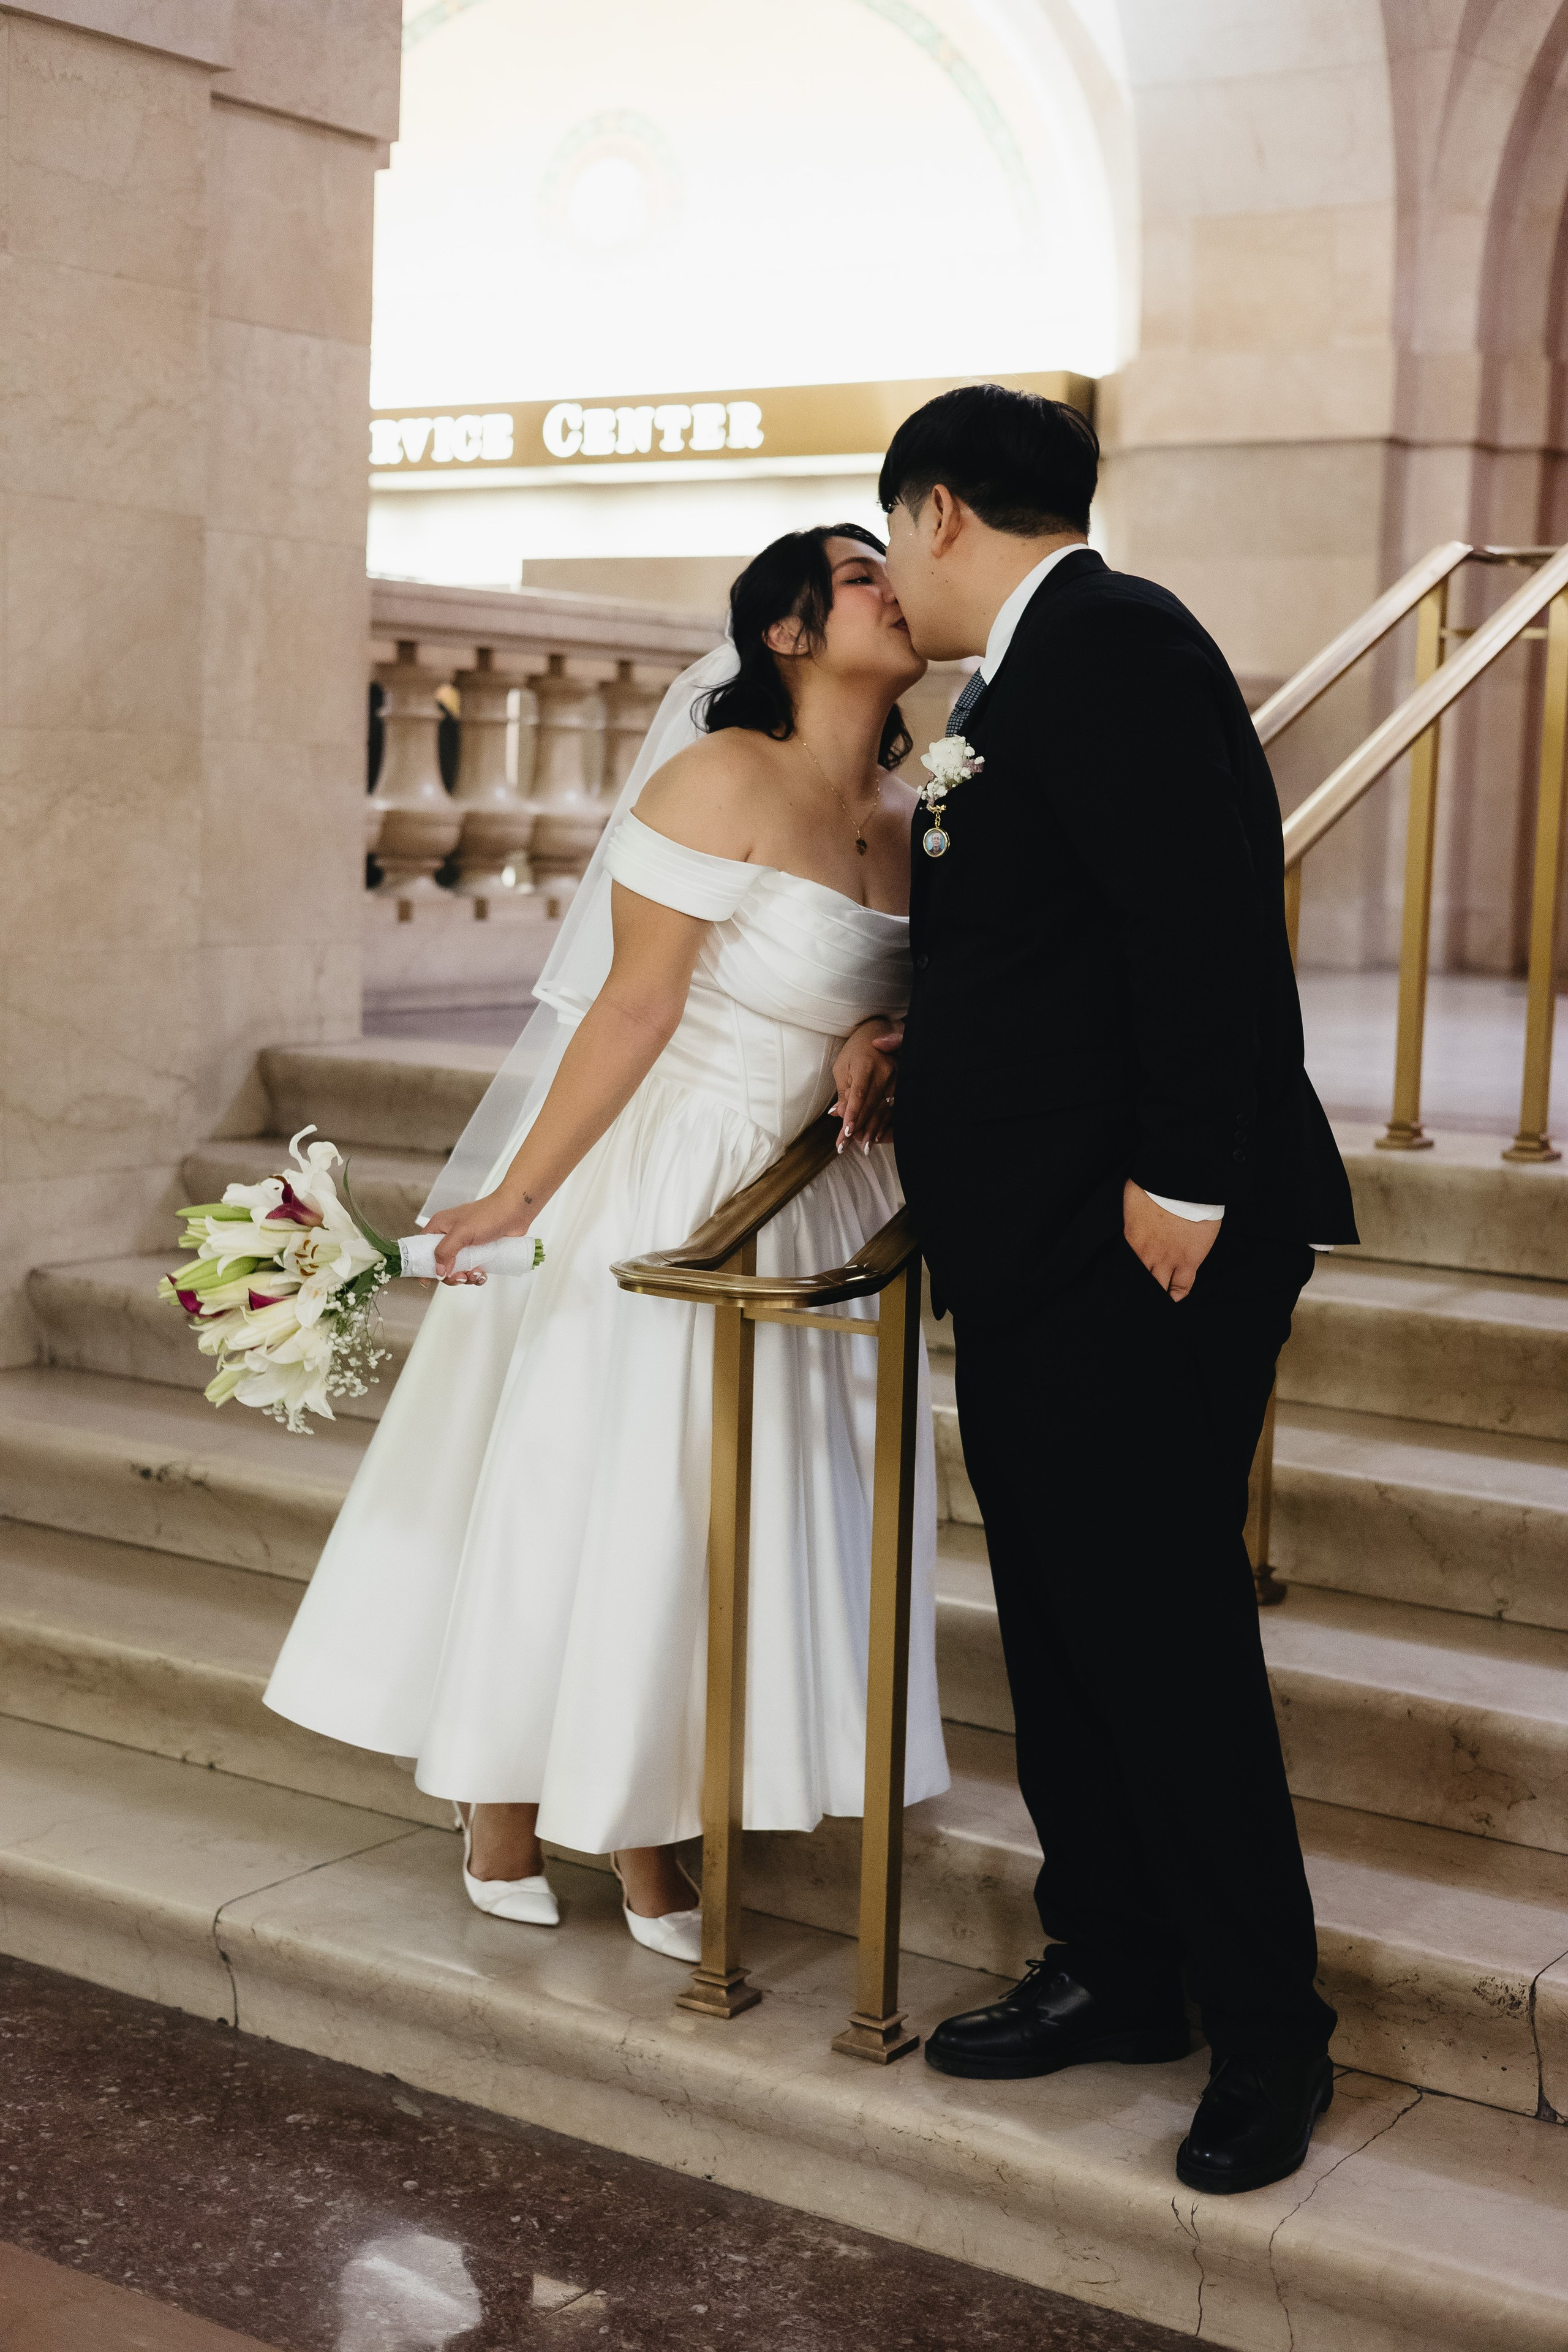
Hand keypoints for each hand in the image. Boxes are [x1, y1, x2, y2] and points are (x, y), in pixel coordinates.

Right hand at [424, 1188, 532, 1284]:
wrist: (515, 1211)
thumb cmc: (489, 1214)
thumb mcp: (462, 1233)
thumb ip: (446, 1252)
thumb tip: (438, 1271)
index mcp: (439, 1227)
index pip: (422, 1248)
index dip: (423, 1265)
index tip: (429, 1280)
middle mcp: (450, 1236)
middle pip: (440, 1264)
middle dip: (450, 1275)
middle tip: (461, 1276)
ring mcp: (465, 1245)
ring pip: (457, 1269)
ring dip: (465, 1277)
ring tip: (476, 1274)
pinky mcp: (479, 1251)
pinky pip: (472, 1269)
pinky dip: (476, 1275)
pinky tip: (483, 1274)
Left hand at [831, 1018, 899, 1152]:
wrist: (877, 1034)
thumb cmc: (855, 1051)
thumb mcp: (842, 1067)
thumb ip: (843, 1091)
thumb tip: (839, 1114)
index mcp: (867, 1066)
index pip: (859, 1095)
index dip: (853, 1115)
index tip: (846, 1133)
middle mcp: (885, 1073)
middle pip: (871, 1106)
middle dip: (859, 1128)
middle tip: (846, 1146)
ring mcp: (897, 1080)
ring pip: (884, 1110)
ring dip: (872, 1130)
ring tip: (863, 1148)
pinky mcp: (902, 1086)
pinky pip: (892, 1109)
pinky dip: (883, 1125)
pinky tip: (876, 1138)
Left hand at [1122, 1180, 1219, 1303]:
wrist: (1186, 1185)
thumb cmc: (1159, 1185)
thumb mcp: (1134, 1198)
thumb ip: (1132, 1214)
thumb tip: (1132, 1214)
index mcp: (1131, 1240)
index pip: (1124, 1266)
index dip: (1126, 1275)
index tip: (1126, 1280)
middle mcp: (1147, 1255)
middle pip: (1139, 1282)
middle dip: (1138, 1290)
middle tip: (1138, 1295)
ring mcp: (1168, 1260)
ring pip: (1158, 1289)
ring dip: (1156, 1295)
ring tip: (1155, 1301)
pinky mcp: (1189, 1261)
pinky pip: (1182, 1287)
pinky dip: (1177, 1295)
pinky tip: (1174, 1299)